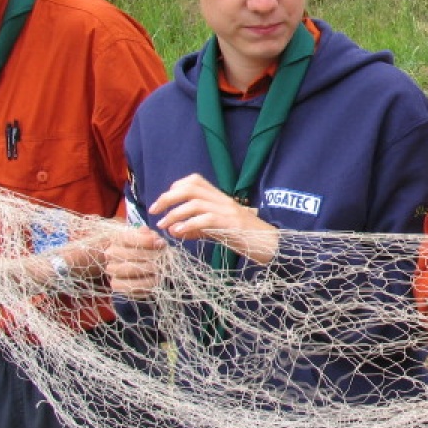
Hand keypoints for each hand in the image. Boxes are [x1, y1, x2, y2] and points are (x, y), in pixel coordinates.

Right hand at [104, 226, 167, 298]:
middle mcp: (111, 254)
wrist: (140, 260)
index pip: (129, 238)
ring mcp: (112, 270)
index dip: (145, 241)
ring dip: (147, 277)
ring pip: (127, 274)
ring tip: (158, 274)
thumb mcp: (150, 237)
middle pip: (128, 256)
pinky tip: (153, 282)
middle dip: (148, 261)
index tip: (160, 243)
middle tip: (160, 262)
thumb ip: (150, 236)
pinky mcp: (117, 285)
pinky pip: (129, 290)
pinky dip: (144, 288)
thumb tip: (152, 237)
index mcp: (118, 238)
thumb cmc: (147, 246)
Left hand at [149, 173, 279, 264]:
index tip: (165, 202)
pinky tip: (178, 233)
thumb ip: (199, 228)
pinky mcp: (230, 224)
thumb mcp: (220, 230)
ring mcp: (228, 211)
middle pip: (190, 187)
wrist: (273, 246)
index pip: (195, 181)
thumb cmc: (247, 239)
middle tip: (154, 210)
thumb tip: (175, 230)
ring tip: (163, 225)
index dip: (175, 187)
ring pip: (194, 202)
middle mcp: (223, 200)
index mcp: (221, 198)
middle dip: (168, 197)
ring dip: (174, 213)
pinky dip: (186, 225)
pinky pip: (204, 219)